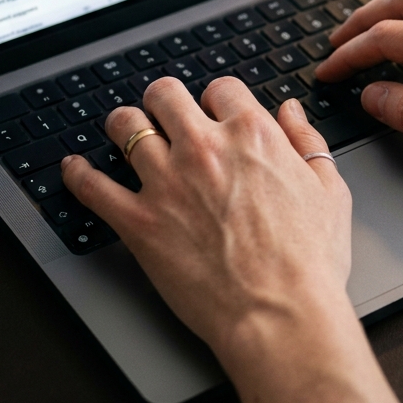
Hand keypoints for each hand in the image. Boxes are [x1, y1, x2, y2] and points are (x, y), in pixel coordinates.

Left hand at [61, 76, 350, 352]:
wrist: (280, 315)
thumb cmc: (309, 263)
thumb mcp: (328, 191)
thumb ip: (308, 142)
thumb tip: (292, 112)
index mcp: (252, 136)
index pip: (220, 87)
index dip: (216, 99)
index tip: (212, 111)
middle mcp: (204, 148)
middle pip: (164, 94)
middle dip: (163, 100)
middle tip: (163, 113)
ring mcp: (166, 182)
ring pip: (125, 126)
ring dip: (123, 125)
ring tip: (123, 130)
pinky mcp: (138, 221)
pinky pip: (93, 186)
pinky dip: (77, 174)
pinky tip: (74, 168)